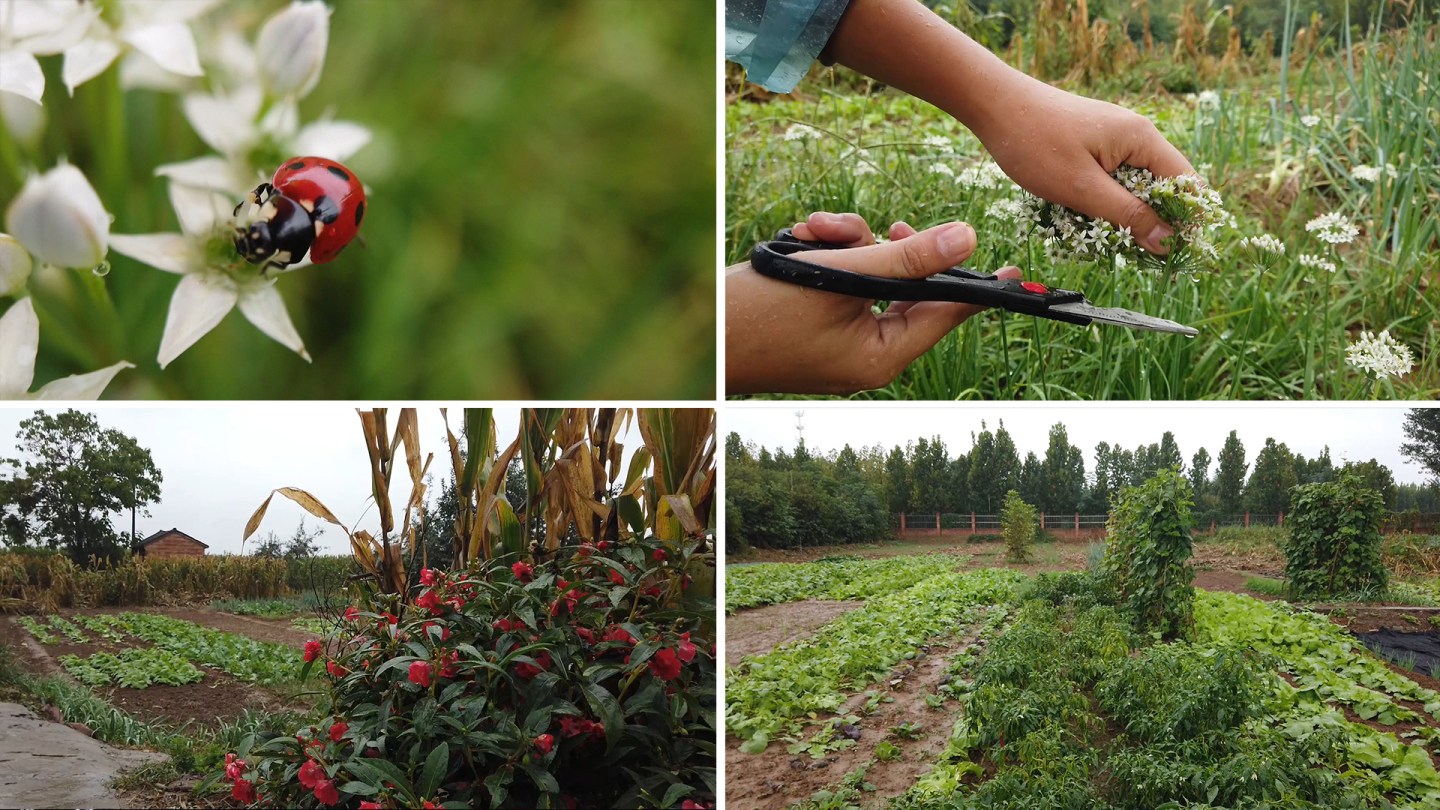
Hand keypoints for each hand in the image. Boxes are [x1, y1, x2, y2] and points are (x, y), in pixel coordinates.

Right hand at [726, 212, 1020, 394]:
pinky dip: (827, 256)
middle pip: (908, 288)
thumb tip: (968, 239)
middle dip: (886, 248)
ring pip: (872, 276)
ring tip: (811, 232)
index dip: (981, 287)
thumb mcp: (841, 277)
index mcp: (881, 358)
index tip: (1017, 269)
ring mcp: (842, 341)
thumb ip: (906, 257)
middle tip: (884, 228)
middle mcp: (867, 355)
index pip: (947, 313)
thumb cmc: (762, 316)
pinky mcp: (819, 324)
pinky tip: (800, 240)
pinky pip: (844, 282)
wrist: (702, 338)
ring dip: (848, 245)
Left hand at [826, 0, 1193, 252]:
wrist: (994, 106)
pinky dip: (1101, 202)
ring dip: (1121, 215)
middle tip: (1132, 254)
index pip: (1186, 183)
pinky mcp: (1092, 146)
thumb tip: (1167, 241)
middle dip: (1150, 222)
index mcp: (1142, 139)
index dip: (1186, 220)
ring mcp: (1112, 140)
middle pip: (1162, 187)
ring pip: (1133, 187)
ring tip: (1101, 240)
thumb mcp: (1082, 188)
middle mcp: (1134, 136)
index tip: (1175, 254)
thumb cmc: (1035, 143)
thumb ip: (1127, 215)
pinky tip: (1081, 220)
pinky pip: (1109, 180)